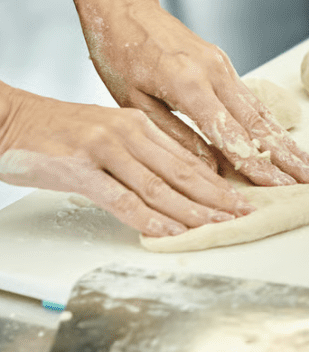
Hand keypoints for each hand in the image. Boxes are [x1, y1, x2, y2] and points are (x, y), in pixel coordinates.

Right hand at [0, 84, 253, 235]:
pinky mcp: (80, 169)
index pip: (188, 157)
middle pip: (182, 171)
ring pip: (159, 187)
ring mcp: (105, 150)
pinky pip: (122, 199)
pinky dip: (149, 218)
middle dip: (216, 197)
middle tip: (243, 214)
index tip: (240, 198)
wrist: (9, 120)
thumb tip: (176, 180)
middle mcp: (127, 133)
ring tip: (217, 226)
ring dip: (192, 211)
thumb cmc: (57, 132)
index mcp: (138, 124)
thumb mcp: (107, 134)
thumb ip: (140, 153)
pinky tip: (169, 231)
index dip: (217, 181)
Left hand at [79, 0, 308, 186]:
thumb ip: (173, 135)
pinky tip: (283, 140)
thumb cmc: (118, 53)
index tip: (277, 187)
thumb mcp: (133, 102)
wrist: (123, 6)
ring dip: (286, 140)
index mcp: (188, 84)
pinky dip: (270, 123)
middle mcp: (214, 72)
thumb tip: (209, 167)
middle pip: (258, 122)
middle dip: (286, 154)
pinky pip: (250, 98)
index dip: (255, 163)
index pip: (229, 133)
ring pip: (260, 110)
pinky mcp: (223, 63)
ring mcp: (223, 65)